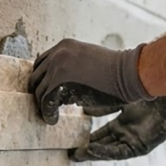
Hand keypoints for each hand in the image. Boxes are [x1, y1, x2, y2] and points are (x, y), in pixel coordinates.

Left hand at [29, 39, 154, 124]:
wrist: (129, 72)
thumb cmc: (117, 72)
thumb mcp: (90, 63)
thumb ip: (74, 71)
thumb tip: (64, 93)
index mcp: (65, 46)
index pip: (43, 63)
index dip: (43, 80)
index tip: (46, 93)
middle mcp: (58, 52)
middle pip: (36, 75)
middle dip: (39, 92)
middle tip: (44, 106)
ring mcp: (57, 65)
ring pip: (39, 89)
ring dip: (42, 105)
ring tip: (49, 116)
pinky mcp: (58, 80)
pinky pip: (45, 100)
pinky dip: (47, 112)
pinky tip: (53, 119)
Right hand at [72, 93, 165, 161]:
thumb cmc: (151, 96)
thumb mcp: (123, 100)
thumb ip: (105, 106)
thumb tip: (85, 109)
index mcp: (123, 124)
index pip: (101, 134)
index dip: (88, 138)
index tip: (73, 140)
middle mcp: (126, 134)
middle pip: (102, 145)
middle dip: (86, 150)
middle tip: (70, 153)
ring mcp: (132, 142)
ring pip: (107, 151)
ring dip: (92, 154)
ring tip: (76, 156)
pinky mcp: (138, 148)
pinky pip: (117, 152)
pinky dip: (104, 152)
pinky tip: (91, 151)